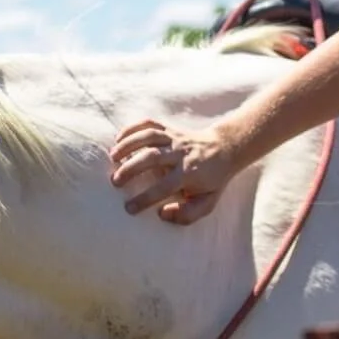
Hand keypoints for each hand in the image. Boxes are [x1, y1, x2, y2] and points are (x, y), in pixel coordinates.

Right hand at [109, 119, 237, 224]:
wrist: (225, 149)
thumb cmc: (212, 180)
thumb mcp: (207, 202)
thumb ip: (187, 214)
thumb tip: (162, 213)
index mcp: (190, 173)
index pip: (164, 187)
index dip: (145, 198)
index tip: (129, 208)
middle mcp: (180, 153)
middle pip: (152, 157)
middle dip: (132, 168)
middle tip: (115, 181)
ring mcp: (175, 138)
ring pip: (149, 137)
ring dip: (128, 145)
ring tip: (112, 158)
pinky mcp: (170, 128)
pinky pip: (149, 123)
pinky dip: (132, 128)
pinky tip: (118, 138)